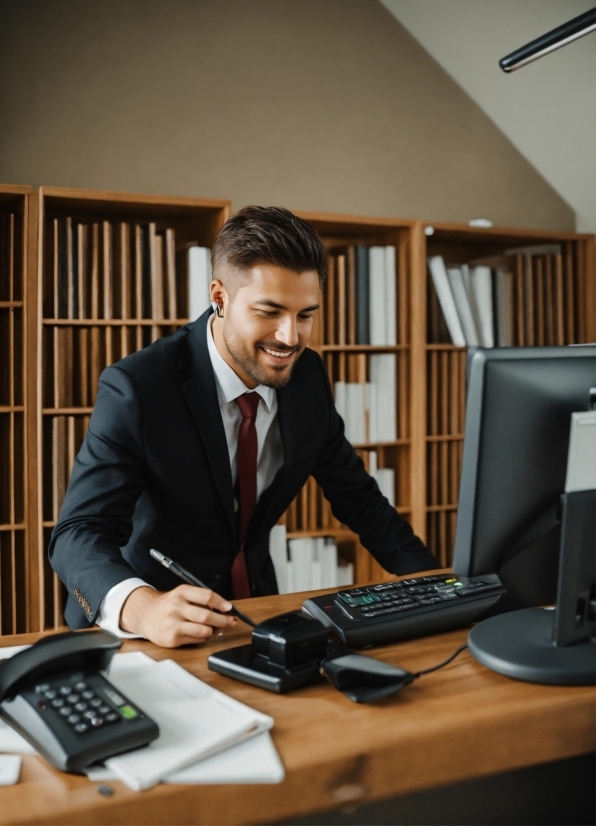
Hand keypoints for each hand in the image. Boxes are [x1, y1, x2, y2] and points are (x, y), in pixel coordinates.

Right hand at [120, 585, 235, 646]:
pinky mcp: (172, 638)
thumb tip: (224, 609)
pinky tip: (201, 633)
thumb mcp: (182, 594)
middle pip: (206, 616)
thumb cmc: (169, 605)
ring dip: (213, 630)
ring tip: (215, 628)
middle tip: (231, 621)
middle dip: (223, 620)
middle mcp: (176, 607)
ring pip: (203, 630)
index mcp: (181, 593)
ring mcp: (173, 624)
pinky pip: (196, 640)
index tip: (230, 608)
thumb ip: (201, 599)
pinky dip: (203, 637)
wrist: (146, 615)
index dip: (221, 602)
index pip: (206, 596)